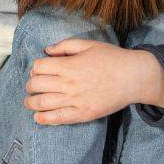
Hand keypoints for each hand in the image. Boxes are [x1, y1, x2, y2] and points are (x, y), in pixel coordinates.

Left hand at [24, 39, 163, 125]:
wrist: (134, 77)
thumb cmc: (113, 58)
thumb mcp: (89, 44)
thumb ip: (66, 46)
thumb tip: (47, 50)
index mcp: (69, 65)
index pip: (39, 67)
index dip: (35, 68)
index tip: (38, 70)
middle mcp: (69, 84)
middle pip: (37, 85)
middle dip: (30, 85)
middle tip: (32, 86)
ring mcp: (76, 100)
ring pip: (43, 103)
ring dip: (31, 103)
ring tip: (30, 102)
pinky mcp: (83, 114)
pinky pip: (58, 118)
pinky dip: (44, 119)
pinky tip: (38, 117)